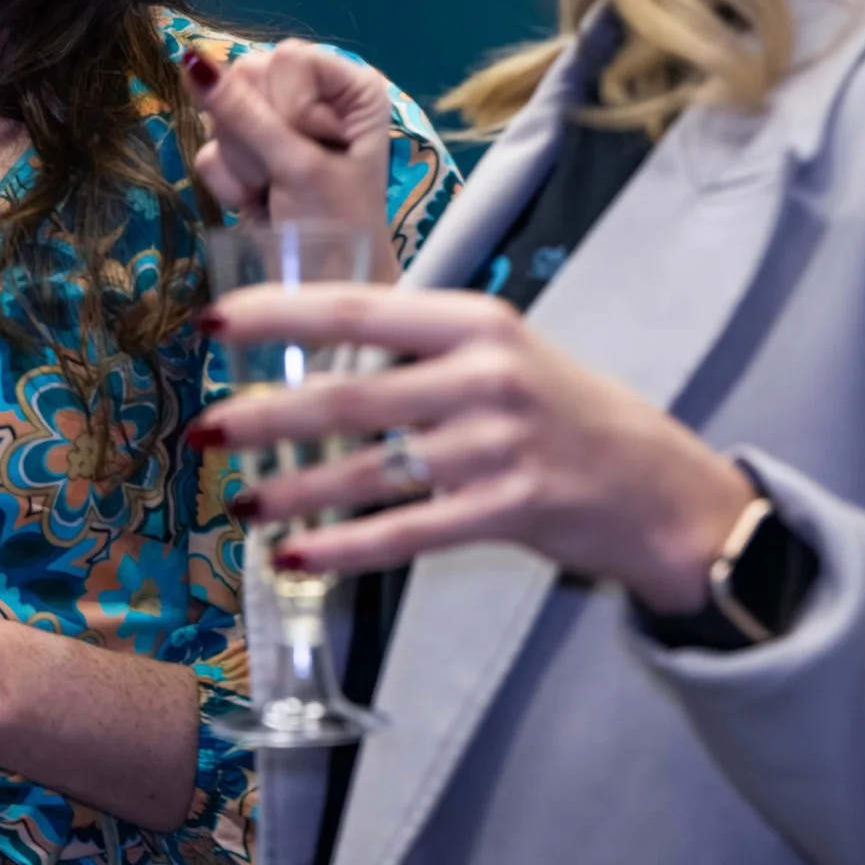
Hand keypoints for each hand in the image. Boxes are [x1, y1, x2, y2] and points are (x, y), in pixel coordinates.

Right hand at [186, 40, 393, 245]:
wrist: (319, 286)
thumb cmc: (336, 225)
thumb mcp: (298, 167)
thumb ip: (244, 114)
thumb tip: (192, 60)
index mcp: (347, 84)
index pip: (288, 57)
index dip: (289, 107)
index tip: (310, 148)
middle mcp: (312, 93)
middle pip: (246, 75)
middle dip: (259, 135)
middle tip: (290, 172)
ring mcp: (272, 120)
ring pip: (219, 110)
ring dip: (244, 162)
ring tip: (277, 189)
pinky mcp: (242, 150)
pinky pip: (209, 148)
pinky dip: (230, 183)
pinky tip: (260, 200)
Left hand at [191, 285, 757, 614]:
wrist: (662, 488)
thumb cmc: (565, 414)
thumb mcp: (501, 354)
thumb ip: (420, 349)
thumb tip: (312, 348)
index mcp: (476, 321)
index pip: (359, 310)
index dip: (280, 315)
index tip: (214, 323)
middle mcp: (486, 375)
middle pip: (353, 396)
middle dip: (268, 416)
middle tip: (202, 431)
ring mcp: (499, 446)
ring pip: (372, 470)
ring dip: (294, 491)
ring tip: (237, 503)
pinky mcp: (510, 509)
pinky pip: (408, 531)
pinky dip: (346, 546)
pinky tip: (296, 555)